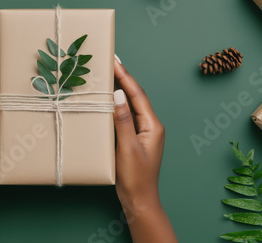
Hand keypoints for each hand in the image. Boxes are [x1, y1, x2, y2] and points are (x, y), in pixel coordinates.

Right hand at [113, 55, 176, 242]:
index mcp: (152, 125)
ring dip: (121, 89)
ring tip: (109, 74)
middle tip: (110, 61)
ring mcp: (143, 132)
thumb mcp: (128, 147)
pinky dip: (117, 105)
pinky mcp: (135, 138)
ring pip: (131, 105)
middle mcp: (150, 125)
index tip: (114, 61)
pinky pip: (126, 116)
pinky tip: (109, 100)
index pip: (137, 95)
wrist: (139, 200)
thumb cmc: (136, 177)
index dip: (125, 76)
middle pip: (136, 96)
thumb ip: (123, 120)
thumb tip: (119, 95)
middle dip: (123, 78)